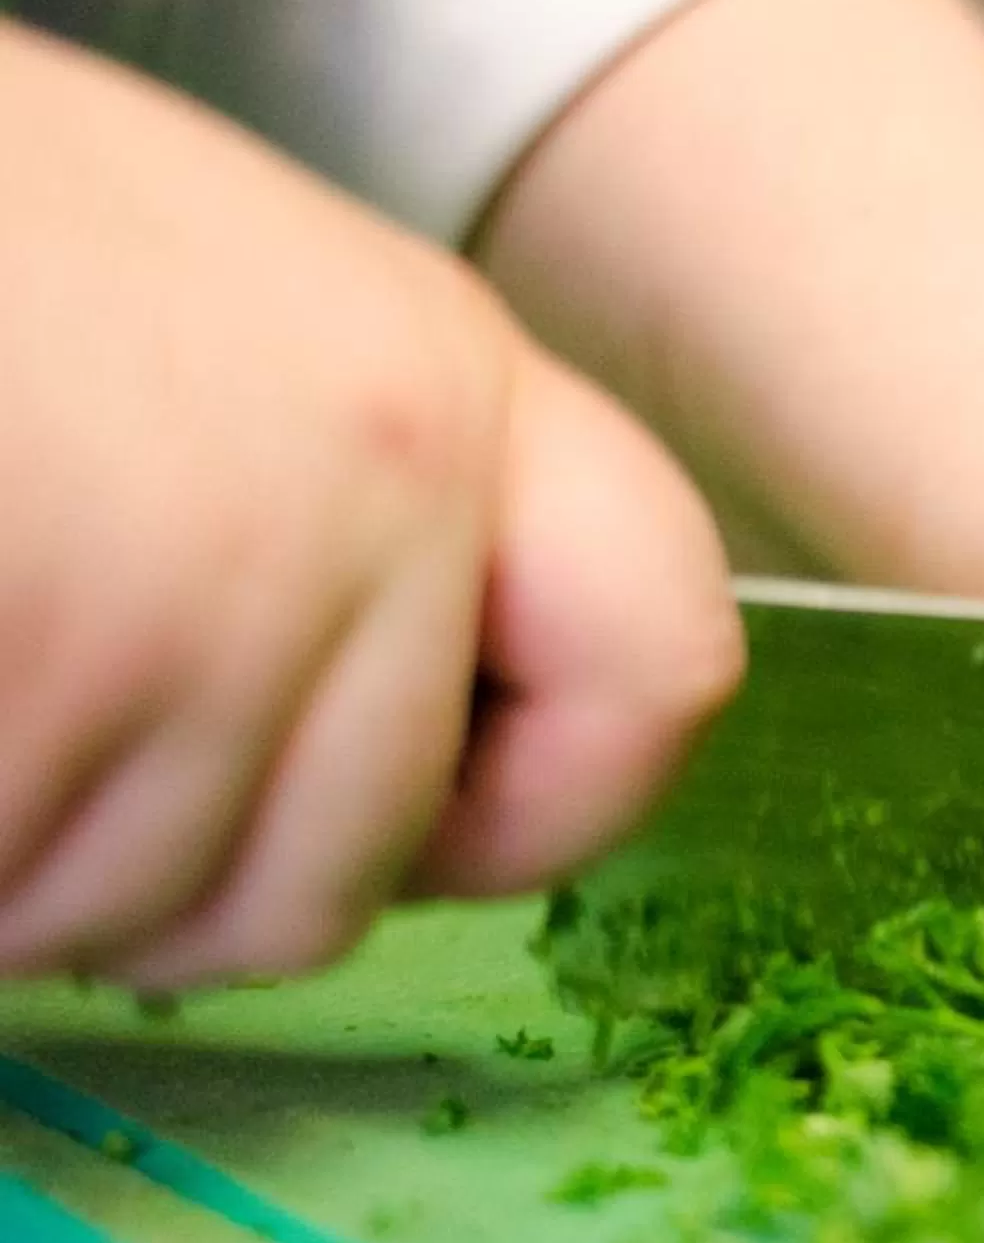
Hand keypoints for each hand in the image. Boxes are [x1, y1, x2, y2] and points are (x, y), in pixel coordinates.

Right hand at [0, 28, 740, 988]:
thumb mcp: (227, 328)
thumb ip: (356, 529)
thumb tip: (410, 799)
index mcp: (450, 391)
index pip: (659, 672)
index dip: (543, 806)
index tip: (435, 823)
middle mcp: (381, 479)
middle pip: (339, 880)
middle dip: (180, 893)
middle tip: (61, 766)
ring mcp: (206, 578)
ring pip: (152, 915)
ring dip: (33, 872)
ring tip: (6, 674)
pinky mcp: (56, 644)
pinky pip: (17, 891)